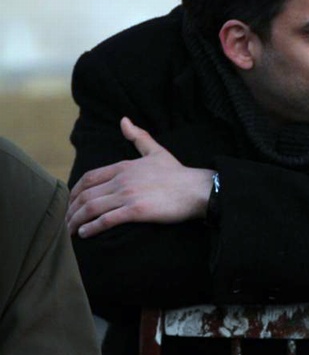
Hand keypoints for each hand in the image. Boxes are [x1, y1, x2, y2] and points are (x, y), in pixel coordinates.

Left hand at [67, 117, 214, 236]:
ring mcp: (128, 195)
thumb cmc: (178, 173)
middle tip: (65, 221)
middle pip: (86, 194)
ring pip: (91, 208)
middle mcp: (122, 180)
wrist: (197, 189)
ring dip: (76, 220)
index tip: (70, 202)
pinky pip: (106, 220)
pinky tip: (86, 233)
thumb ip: (138, 137)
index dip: (74, 191)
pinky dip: (92, 227)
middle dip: (71, 209)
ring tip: (71, 231)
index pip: (89, 177)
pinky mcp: (136, 211)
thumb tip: (123, 120)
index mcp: (124, 166)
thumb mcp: (156, 151)